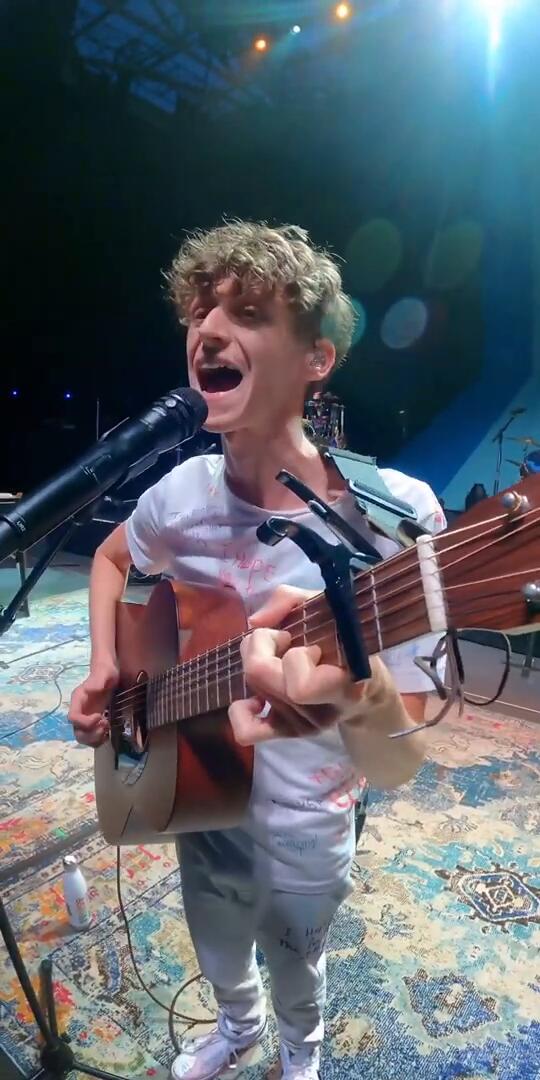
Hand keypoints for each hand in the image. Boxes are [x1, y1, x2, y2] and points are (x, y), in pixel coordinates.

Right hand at [69, 660, 118, 746]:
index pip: (73, 718)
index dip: (85, 722)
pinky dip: (100, 740)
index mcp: (78, 700)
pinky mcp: (93, 723)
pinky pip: (92, 738)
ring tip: (107, 729)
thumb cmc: (106, 672)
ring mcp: (85, 718)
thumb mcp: (105, 673)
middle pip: (77, 732)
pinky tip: (109, 732)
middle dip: (91, 734)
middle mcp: (79, 711)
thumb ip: (98, 680)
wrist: (108, 673)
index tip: (100, 716)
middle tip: (105, 725)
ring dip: (95, 739)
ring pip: (83, 738)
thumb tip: (90, 689)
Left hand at [228, 585, 365, 745]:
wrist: (368, 687)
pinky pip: (247, 732)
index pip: (300, 686)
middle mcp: (323, 712)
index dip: (294, 657)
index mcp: (343, 685)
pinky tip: (256, 698)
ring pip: (253, 688)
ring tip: (281, 657)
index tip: (309, 644)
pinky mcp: (287, 733)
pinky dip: (241, 711)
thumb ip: (290, 599)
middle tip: (283, 638)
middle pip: (260, 678)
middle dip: (262, 645)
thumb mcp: (328, 607)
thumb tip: (255, 622)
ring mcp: (304, 726)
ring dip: (258, 662)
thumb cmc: (347, 640)